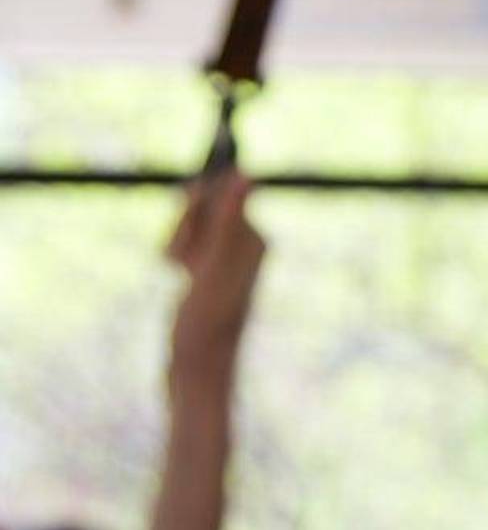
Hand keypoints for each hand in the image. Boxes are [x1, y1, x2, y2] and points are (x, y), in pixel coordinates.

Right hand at [166, 171, 265, 379]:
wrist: (199, 367)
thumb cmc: (208, 320)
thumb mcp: (214, 267)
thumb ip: (229, 220)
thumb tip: (247, 175)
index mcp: (257, 237)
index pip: (220, 194)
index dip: (194, 211)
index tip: (189, 243)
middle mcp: (248, 241)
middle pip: (203, 207)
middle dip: (184, 228)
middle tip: (185, 265)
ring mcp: (229, 252)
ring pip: (190, 224)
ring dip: (177, 243)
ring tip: (181, 272)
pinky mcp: (211, 265)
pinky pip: (186, 242)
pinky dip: (175, 255)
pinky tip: (179, 275)